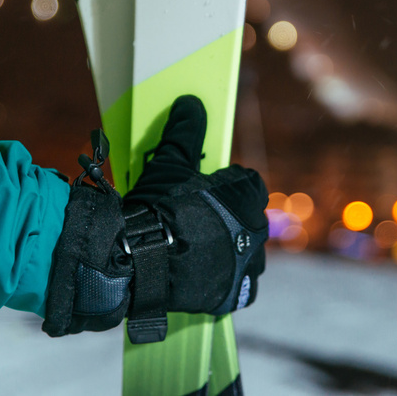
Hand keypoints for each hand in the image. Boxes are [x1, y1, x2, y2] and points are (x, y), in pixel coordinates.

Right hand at [42, 96, 268, 342]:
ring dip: (231, 246)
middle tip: (197, 218)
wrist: (139, 260)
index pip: (246, 182)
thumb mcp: (170, 163)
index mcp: (249, 196)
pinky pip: (240, 284)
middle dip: (228, 215)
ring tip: (199, 247)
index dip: (224, 184)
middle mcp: (257, 230)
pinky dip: (227, 278)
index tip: (203, 190)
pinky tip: (205, 272)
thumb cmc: (158, 206)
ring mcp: (247, 264)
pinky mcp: (233, 293)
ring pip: (246, 250)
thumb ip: (185, 132)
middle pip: (248, 217)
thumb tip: (191, 102)